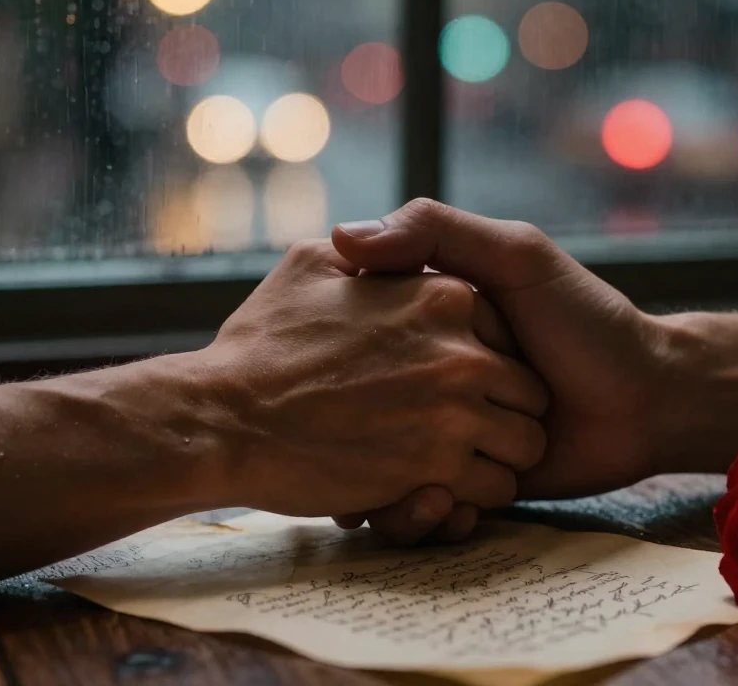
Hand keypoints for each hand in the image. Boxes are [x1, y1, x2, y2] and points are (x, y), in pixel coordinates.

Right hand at [193, 239, 548, 519]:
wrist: (216, 422)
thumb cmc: (259, 345)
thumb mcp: (311, 263)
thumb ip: (370, 245)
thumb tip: (386, 237)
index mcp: (442, 296)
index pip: (497, 330)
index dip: (474, 357)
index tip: (438, 377)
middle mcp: (462, 352)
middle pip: (522, 391)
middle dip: (497, 412)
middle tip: (443, 428)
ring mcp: (455, 416)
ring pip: (519, 447)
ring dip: (491, 460)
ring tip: (442, 462)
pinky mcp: (438, 475)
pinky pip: (489, 493)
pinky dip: (468, 501)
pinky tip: (427, 490)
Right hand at [329, 200, 671, 539]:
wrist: (648, 402)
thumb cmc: (584, 319)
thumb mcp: (513, 255)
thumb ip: (435, 230)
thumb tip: (342, 236)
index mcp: (429, 325)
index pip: (353, 348)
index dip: (333, 369)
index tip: (322, 384)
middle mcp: (432, 382)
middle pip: (359, 422)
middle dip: (355, 444)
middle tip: (354, 452)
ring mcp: (449, 437)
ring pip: (384, 475)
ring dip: (390, 494)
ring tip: (415, 491)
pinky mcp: (470, 486)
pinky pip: (423, 513)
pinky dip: (428, 520)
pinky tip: (448, 508)